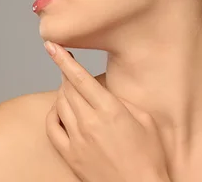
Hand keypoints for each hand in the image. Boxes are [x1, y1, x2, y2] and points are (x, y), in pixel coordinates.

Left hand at [44, 40, 170, 181]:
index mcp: (110, 110)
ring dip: (62, 92)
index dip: (64, 59)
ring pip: (59, 105)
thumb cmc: (149, 156)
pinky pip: (52, 128)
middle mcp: (90, 122)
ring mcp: (77, 139)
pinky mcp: (70, 155)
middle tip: (69, 68)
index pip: (80, 78)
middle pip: (67, 88)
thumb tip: (105, 92)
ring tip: (71, 89)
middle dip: (66, 74)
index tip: (52, 46)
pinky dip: (53, 114)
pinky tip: (59, 111)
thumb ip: (122, 101)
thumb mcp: (145, 119)